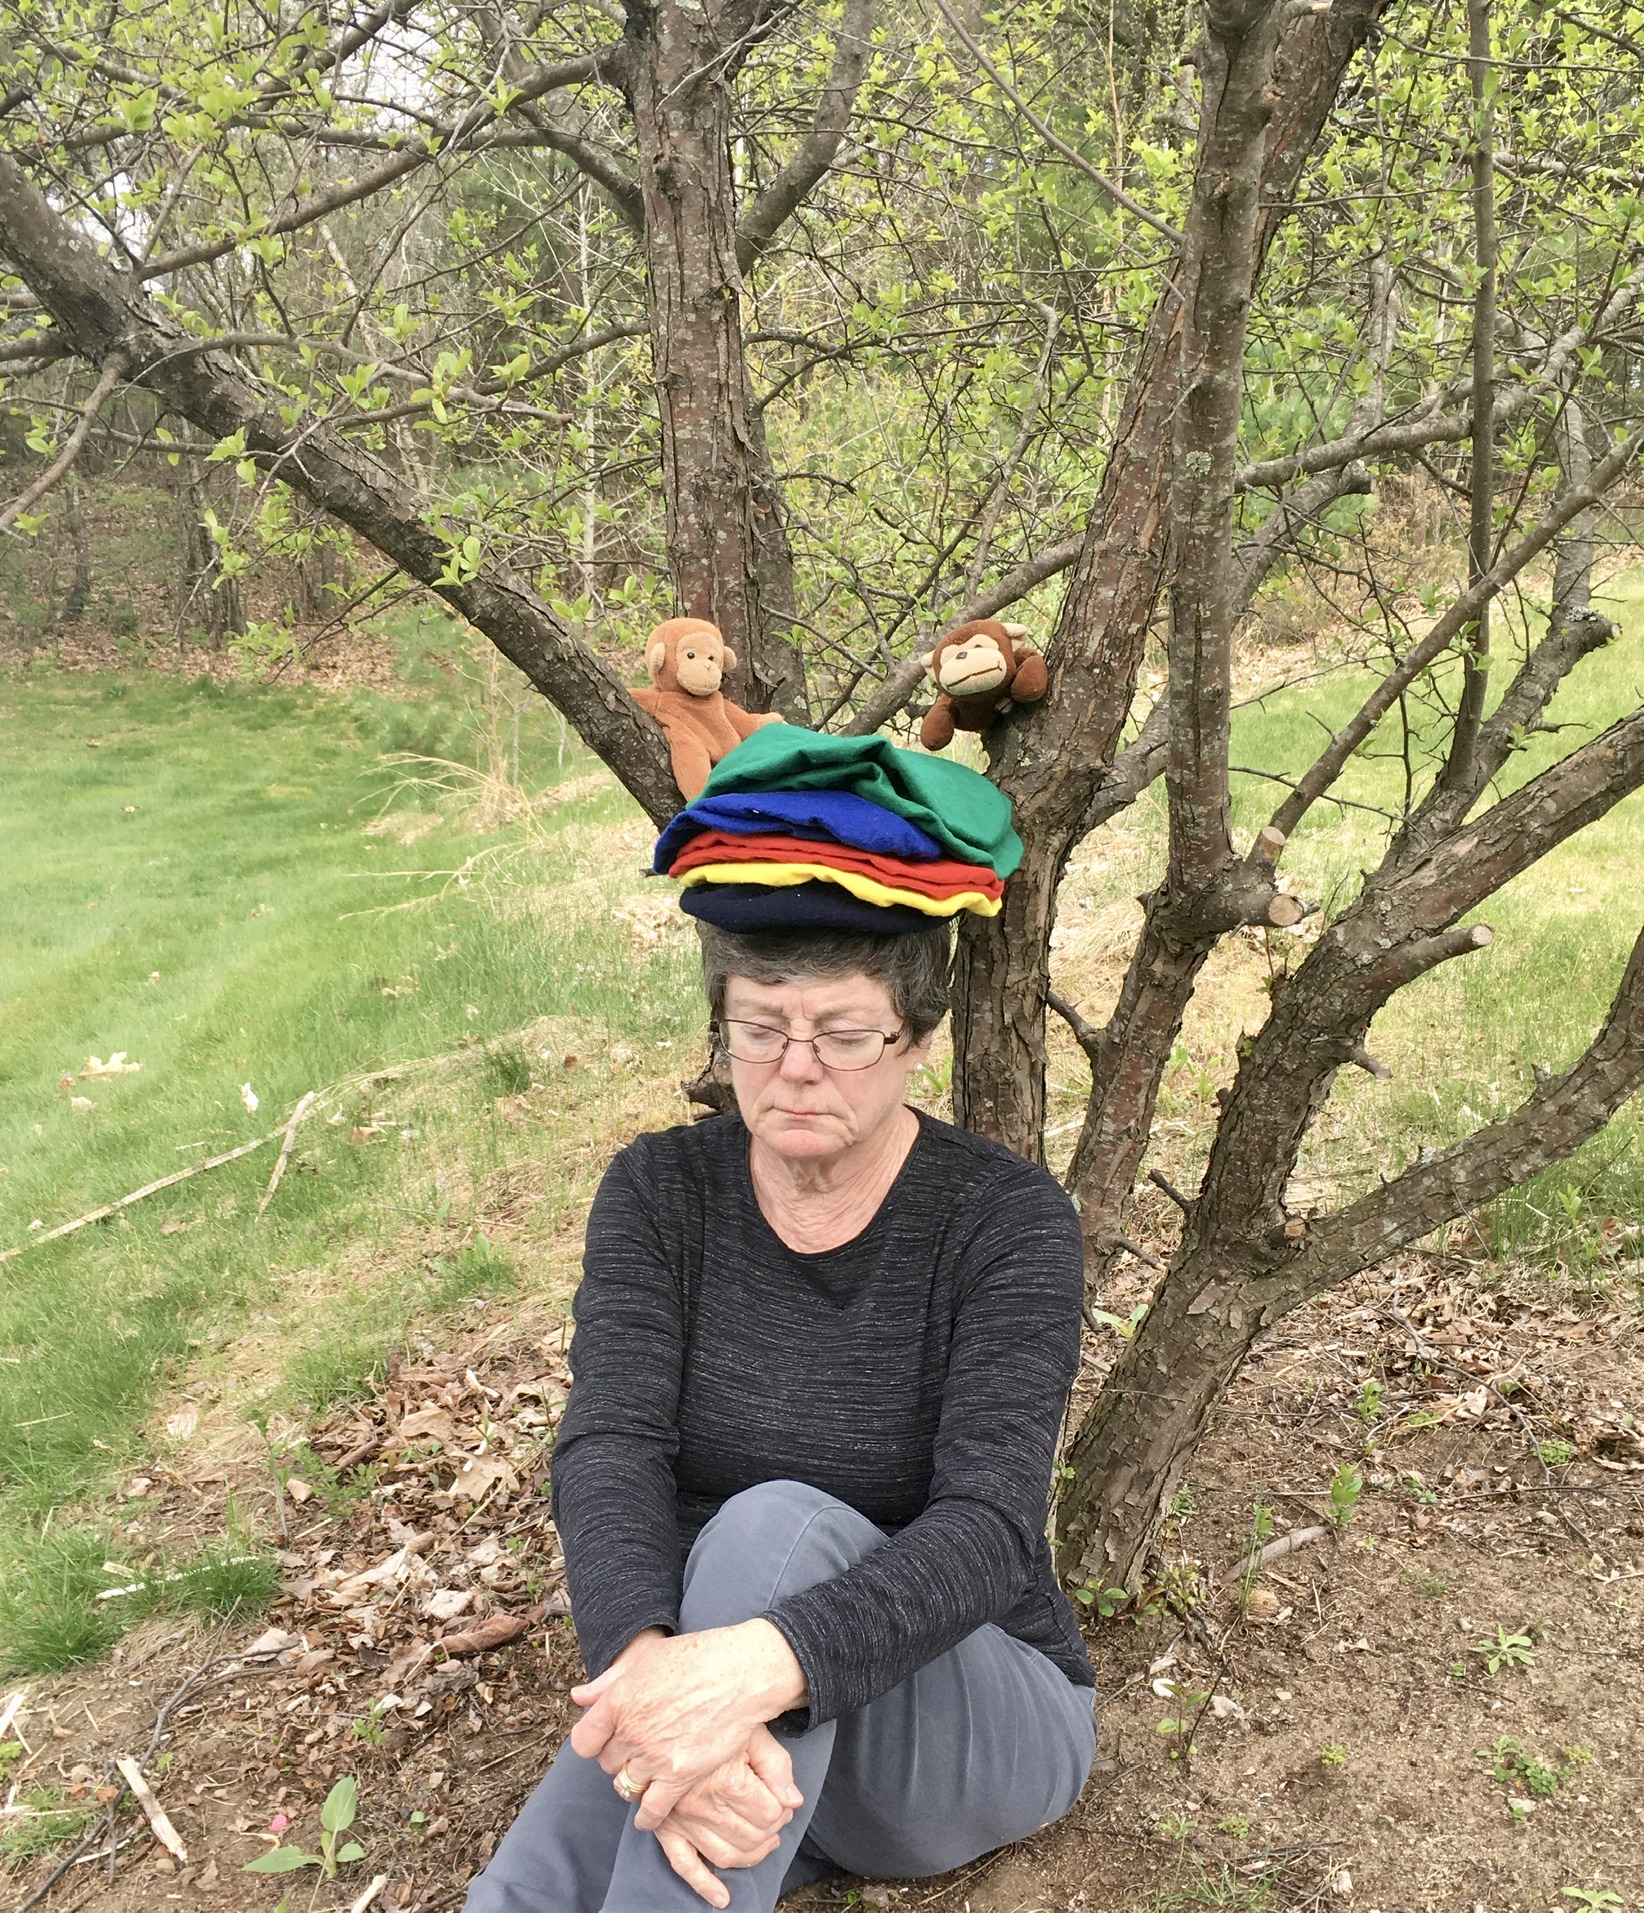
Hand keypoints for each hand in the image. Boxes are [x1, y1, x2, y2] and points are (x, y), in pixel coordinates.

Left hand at [571, 1621, 805, 1829]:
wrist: (741, 1673)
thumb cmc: (696, 1657)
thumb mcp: (647, 1657)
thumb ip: (608, 1681)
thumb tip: (578, 1697)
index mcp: (618, 1700)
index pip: (584, 1740)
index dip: (594, 1741)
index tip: (606, 1740)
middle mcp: (631, 1730)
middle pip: (607, 1762)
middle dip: (617, 1758)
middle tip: (635, 1752)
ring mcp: (655, 1755)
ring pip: (626, 1785)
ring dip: (634, 1782)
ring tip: (646, 1774)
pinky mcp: (680, 1774)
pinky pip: (652, 1809)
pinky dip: (648, 1817)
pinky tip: (649, 1815)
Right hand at [651, 1730, 802, 1908]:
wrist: (665, 1711)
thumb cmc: (714, 1718)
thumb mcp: (750, 1730)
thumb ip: (776, 1765)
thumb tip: (794, 1801)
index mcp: (728, 1779)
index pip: (770, 1814)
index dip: (783, 1810)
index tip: (783, 1800)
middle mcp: (703, 1805)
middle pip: (751, 1837)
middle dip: (771, 1832)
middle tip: (776, 1820)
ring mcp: (682, 1820)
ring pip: (725, 1856)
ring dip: (750, 1857)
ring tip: (763, 1844)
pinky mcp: (666, 1828)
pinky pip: (684, 1865)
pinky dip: (704, 1885)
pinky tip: (721, 1897)